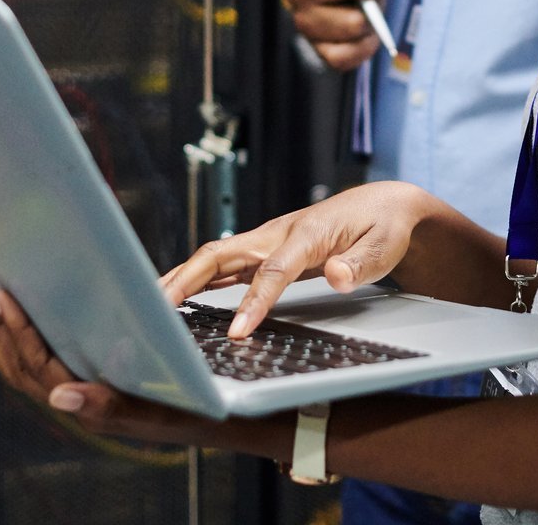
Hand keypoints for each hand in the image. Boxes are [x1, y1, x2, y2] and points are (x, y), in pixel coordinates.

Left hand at [0, 286, 210, 444]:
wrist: (209, 416)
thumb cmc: (188, 406)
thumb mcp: (154, 408)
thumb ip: (108, 405)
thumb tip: (57, 397)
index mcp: (87, 405)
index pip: (39, 366)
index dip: (18, 331)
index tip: (2, 296)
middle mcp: (74, 402)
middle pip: (21, 366)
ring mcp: (75, 394)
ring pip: (23, 366)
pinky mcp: (81, 382)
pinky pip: (36, 366)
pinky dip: (12, 346)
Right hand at [161, 182, 432, 337]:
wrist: (384, 203)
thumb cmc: (384, 226)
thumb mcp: (384, 247)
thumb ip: (361, 263)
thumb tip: (338, 276)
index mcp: (306, 233)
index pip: (273, 271)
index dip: (253, 302)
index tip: (237, 333)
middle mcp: (279, 233)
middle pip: (223, 254)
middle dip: (187, 279)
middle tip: (157, 309)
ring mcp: (269, 240)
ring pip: (216, 258)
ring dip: (183, 279)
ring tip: (152, 305)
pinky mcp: (267, 249)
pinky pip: (227, 265)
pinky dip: (200, 280)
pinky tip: (182, 298)